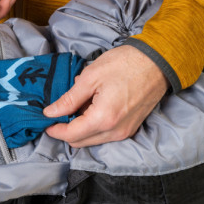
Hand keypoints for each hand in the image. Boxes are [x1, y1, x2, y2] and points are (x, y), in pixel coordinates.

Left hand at [43, 45, 169, 147]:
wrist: (158, 61)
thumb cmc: (125, 64)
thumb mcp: (90, 78)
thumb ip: (68, 99)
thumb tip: (51, 112)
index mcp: (103, 119)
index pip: (71, 135)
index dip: (55, 129)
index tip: (45, 120)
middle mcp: (115, 132)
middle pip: (80, 142)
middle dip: (66, 130)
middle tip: (59, 111)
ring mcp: (125, 132)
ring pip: (93, 140)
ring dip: (80, 128)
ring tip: (79, 104)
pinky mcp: (131, 128)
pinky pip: (105, 134)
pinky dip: (94, 125)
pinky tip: (93, 106)